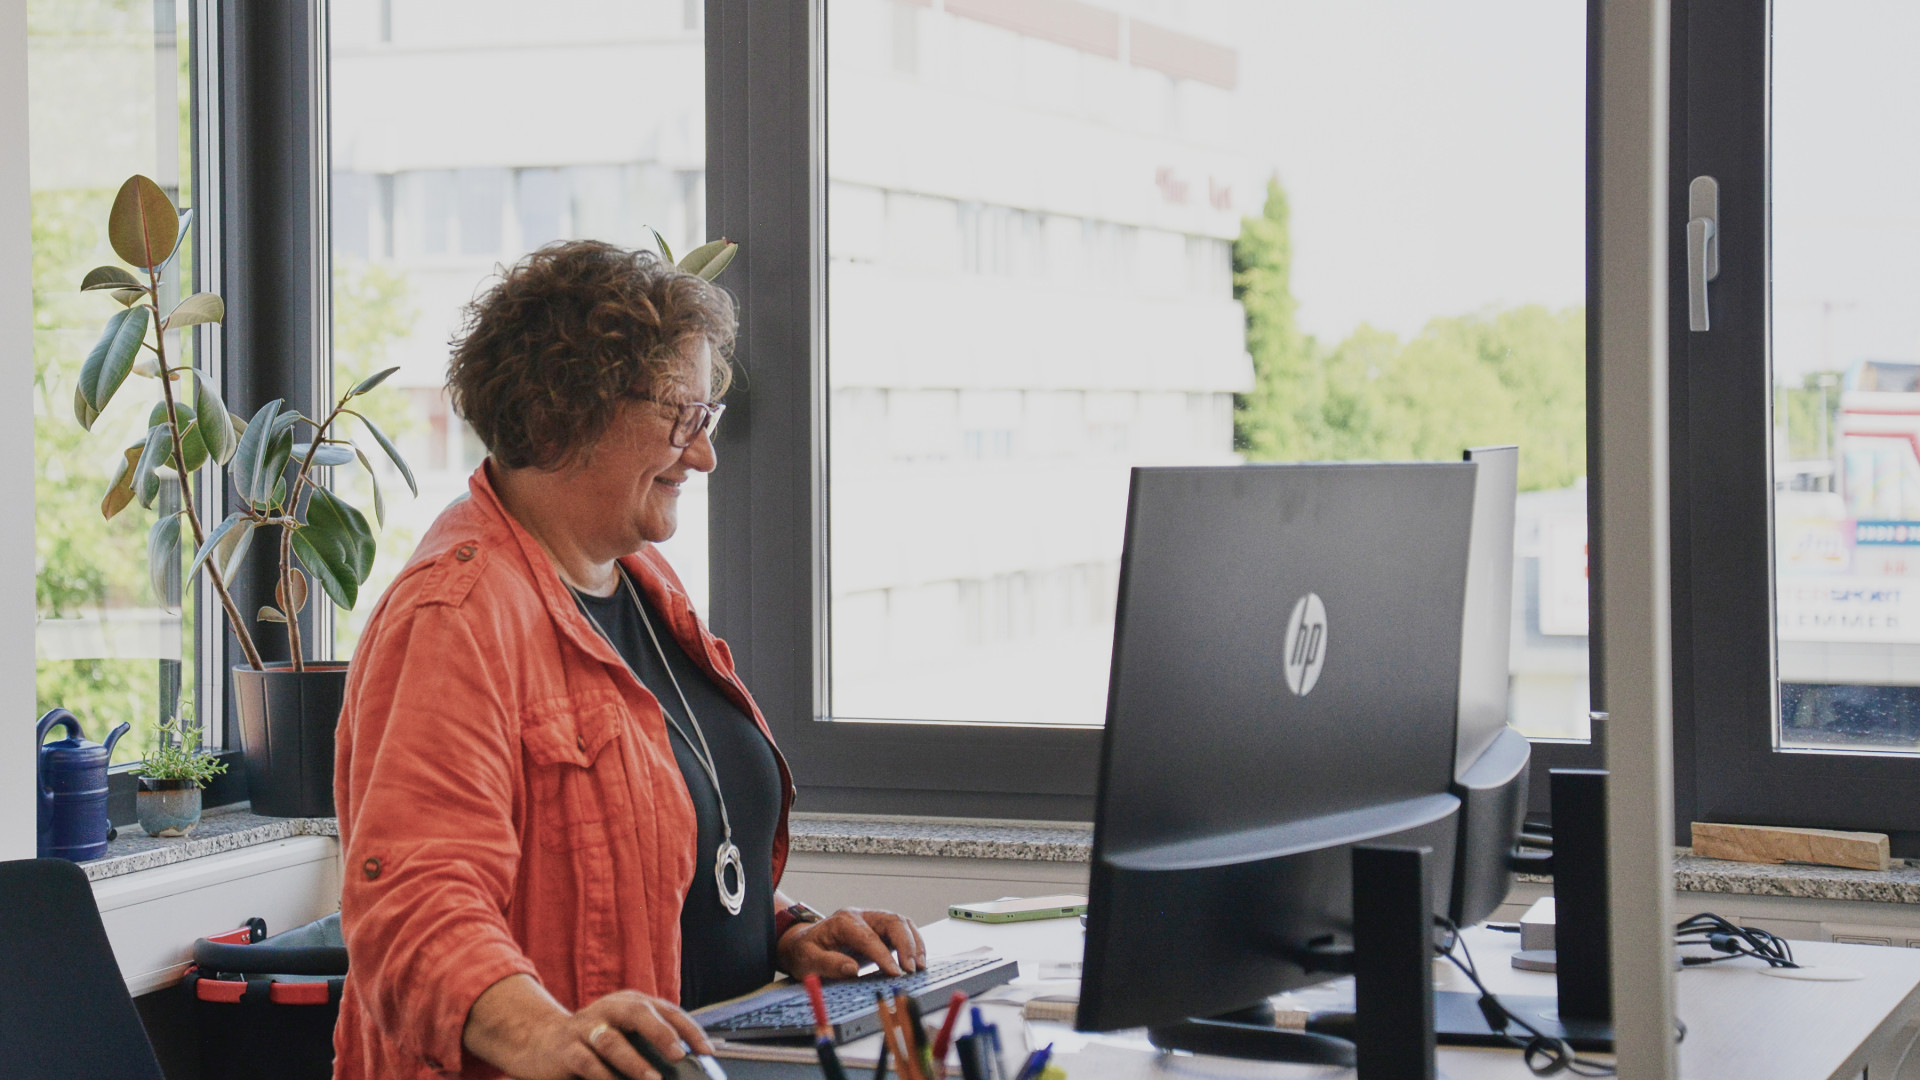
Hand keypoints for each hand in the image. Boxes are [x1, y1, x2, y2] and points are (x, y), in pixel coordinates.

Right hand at [463, 973, 712, 1079]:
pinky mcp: (566, 1049)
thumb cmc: (592, 1041)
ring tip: (652, 1079)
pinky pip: (587, 1062)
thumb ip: (650, 1044)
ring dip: (634, 1061)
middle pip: (638, 1013)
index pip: (666, 1010)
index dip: (689, 1029)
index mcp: (630, 1003)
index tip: (707, 1050)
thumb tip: (686, 1064)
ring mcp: (586, 1027)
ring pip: (611, 1040)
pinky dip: (604, 1076)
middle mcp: (609, 1009)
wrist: (540, 1042)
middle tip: (679, 1054)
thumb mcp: (623, 1035)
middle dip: (661, 1033)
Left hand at [777, 906, 926, 978]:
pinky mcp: (880, 929)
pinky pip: (902, 930)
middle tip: (912, 969)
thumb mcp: (808, 961)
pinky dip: (913, 943)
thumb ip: (829, 964)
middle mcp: (860, 916)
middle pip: (892, 921)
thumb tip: (853, 969)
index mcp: (843, 921)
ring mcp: (872, 920)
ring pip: (901, 923)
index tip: (895, 974)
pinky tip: (917, 960)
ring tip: (919, 966)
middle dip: (906, 944)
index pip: (869, 936)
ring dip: (914, 943)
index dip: (884, 955)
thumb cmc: (806, 952)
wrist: (804, 944)